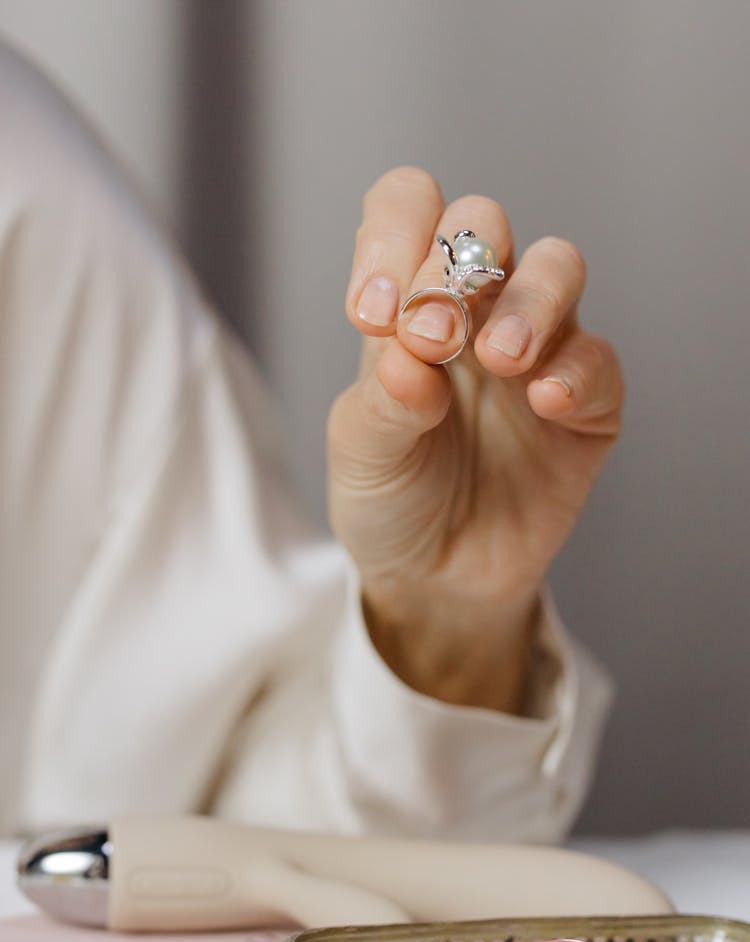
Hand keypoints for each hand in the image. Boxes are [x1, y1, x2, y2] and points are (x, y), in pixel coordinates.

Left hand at [328, 168, 622, 712]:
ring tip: (497, 359)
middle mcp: (475, 310)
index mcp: (409, 303)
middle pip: (483, 221)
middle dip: (454, 269)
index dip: (393, 237)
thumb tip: (412, 350)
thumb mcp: (362, 452)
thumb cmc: (391, 500)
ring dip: (527, 301)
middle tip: (431, 340)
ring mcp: (537, 352)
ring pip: (558, 266)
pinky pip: (598, 360)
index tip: (373, 313)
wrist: (435, 580)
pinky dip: (575, 370)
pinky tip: (543, 401)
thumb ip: (381, 398)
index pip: (409, 208)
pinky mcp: (586, 405)